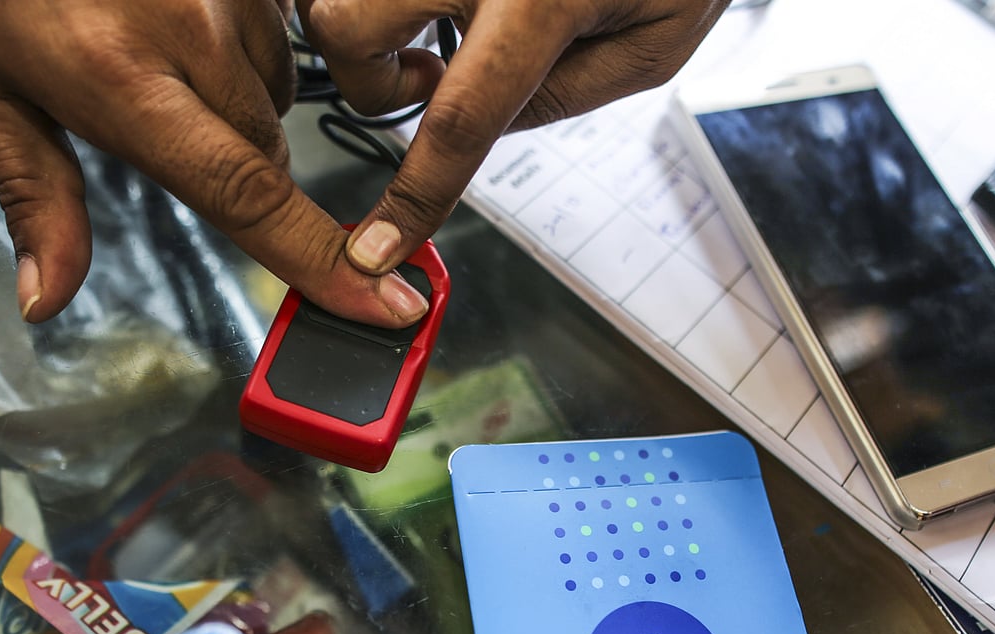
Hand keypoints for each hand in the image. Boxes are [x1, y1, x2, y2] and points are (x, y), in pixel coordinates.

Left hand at [0, 0, 428, 326]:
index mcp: (120, 78)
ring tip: (168, 57)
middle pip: (268, 154)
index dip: (322, 260)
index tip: (390, 304)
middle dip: (236, 166)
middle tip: (165, 123)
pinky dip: (245, 52)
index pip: (246, 194)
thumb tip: (47, 297)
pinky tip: (189, 25)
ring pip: (275, 98)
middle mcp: (189, 30)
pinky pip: (276, 38)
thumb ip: (35, 197)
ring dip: (240, 104)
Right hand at [298, 0, 728, 274]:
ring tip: (444, 34)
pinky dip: (397, 0)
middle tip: (424, 83)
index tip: (377, 247)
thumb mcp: (650, 50)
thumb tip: (477, 131)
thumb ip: (556, 99)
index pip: (459, 116)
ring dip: (372, 29)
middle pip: (344, 25)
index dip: (415, 195)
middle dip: (367, 79)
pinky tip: (455, 2)